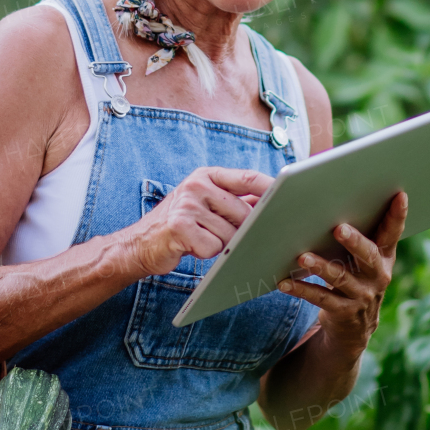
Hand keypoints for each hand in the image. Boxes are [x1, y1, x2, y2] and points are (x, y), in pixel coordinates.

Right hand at [129, 167, 272, 278]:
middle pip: (242, 212)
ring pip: (229, 234)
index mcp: (206, 175)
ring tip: (201, 239)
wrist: (138, 244)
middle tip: (226, 237)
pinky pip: (212, 247)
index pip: (247, 178)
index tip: (291, 195)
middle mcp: (196, 185)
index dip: (271, 187)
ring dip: (221, 245)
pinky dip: (206, 254)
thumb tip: (270, 200)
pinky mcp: (179, 226)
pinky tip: (191, 247)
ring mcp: (187, 205)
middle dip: (241, 231)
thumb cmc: (179, 224)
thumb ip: (233, 199)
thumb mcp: (204, 203)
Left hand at [277, 191, 406, 361]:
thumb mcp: (360, 255)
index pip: (393, 232)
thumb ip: (354, 227)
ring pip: (340, 278)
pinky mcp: (344, 312)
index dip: (397, 214)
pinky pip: (320, 298)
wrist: (354, 327)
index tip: (399, 194)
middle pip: (368, 255)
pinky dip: (301, 289)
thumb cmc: (352, 274)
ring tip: (303, 255)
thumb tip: (326, 181)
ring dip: (321, 266)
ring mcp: (362, 295)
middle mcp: (378, 275)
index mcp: (384, 255)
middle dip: (354, 241)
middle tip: (338, 228)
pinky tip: (284, 282)